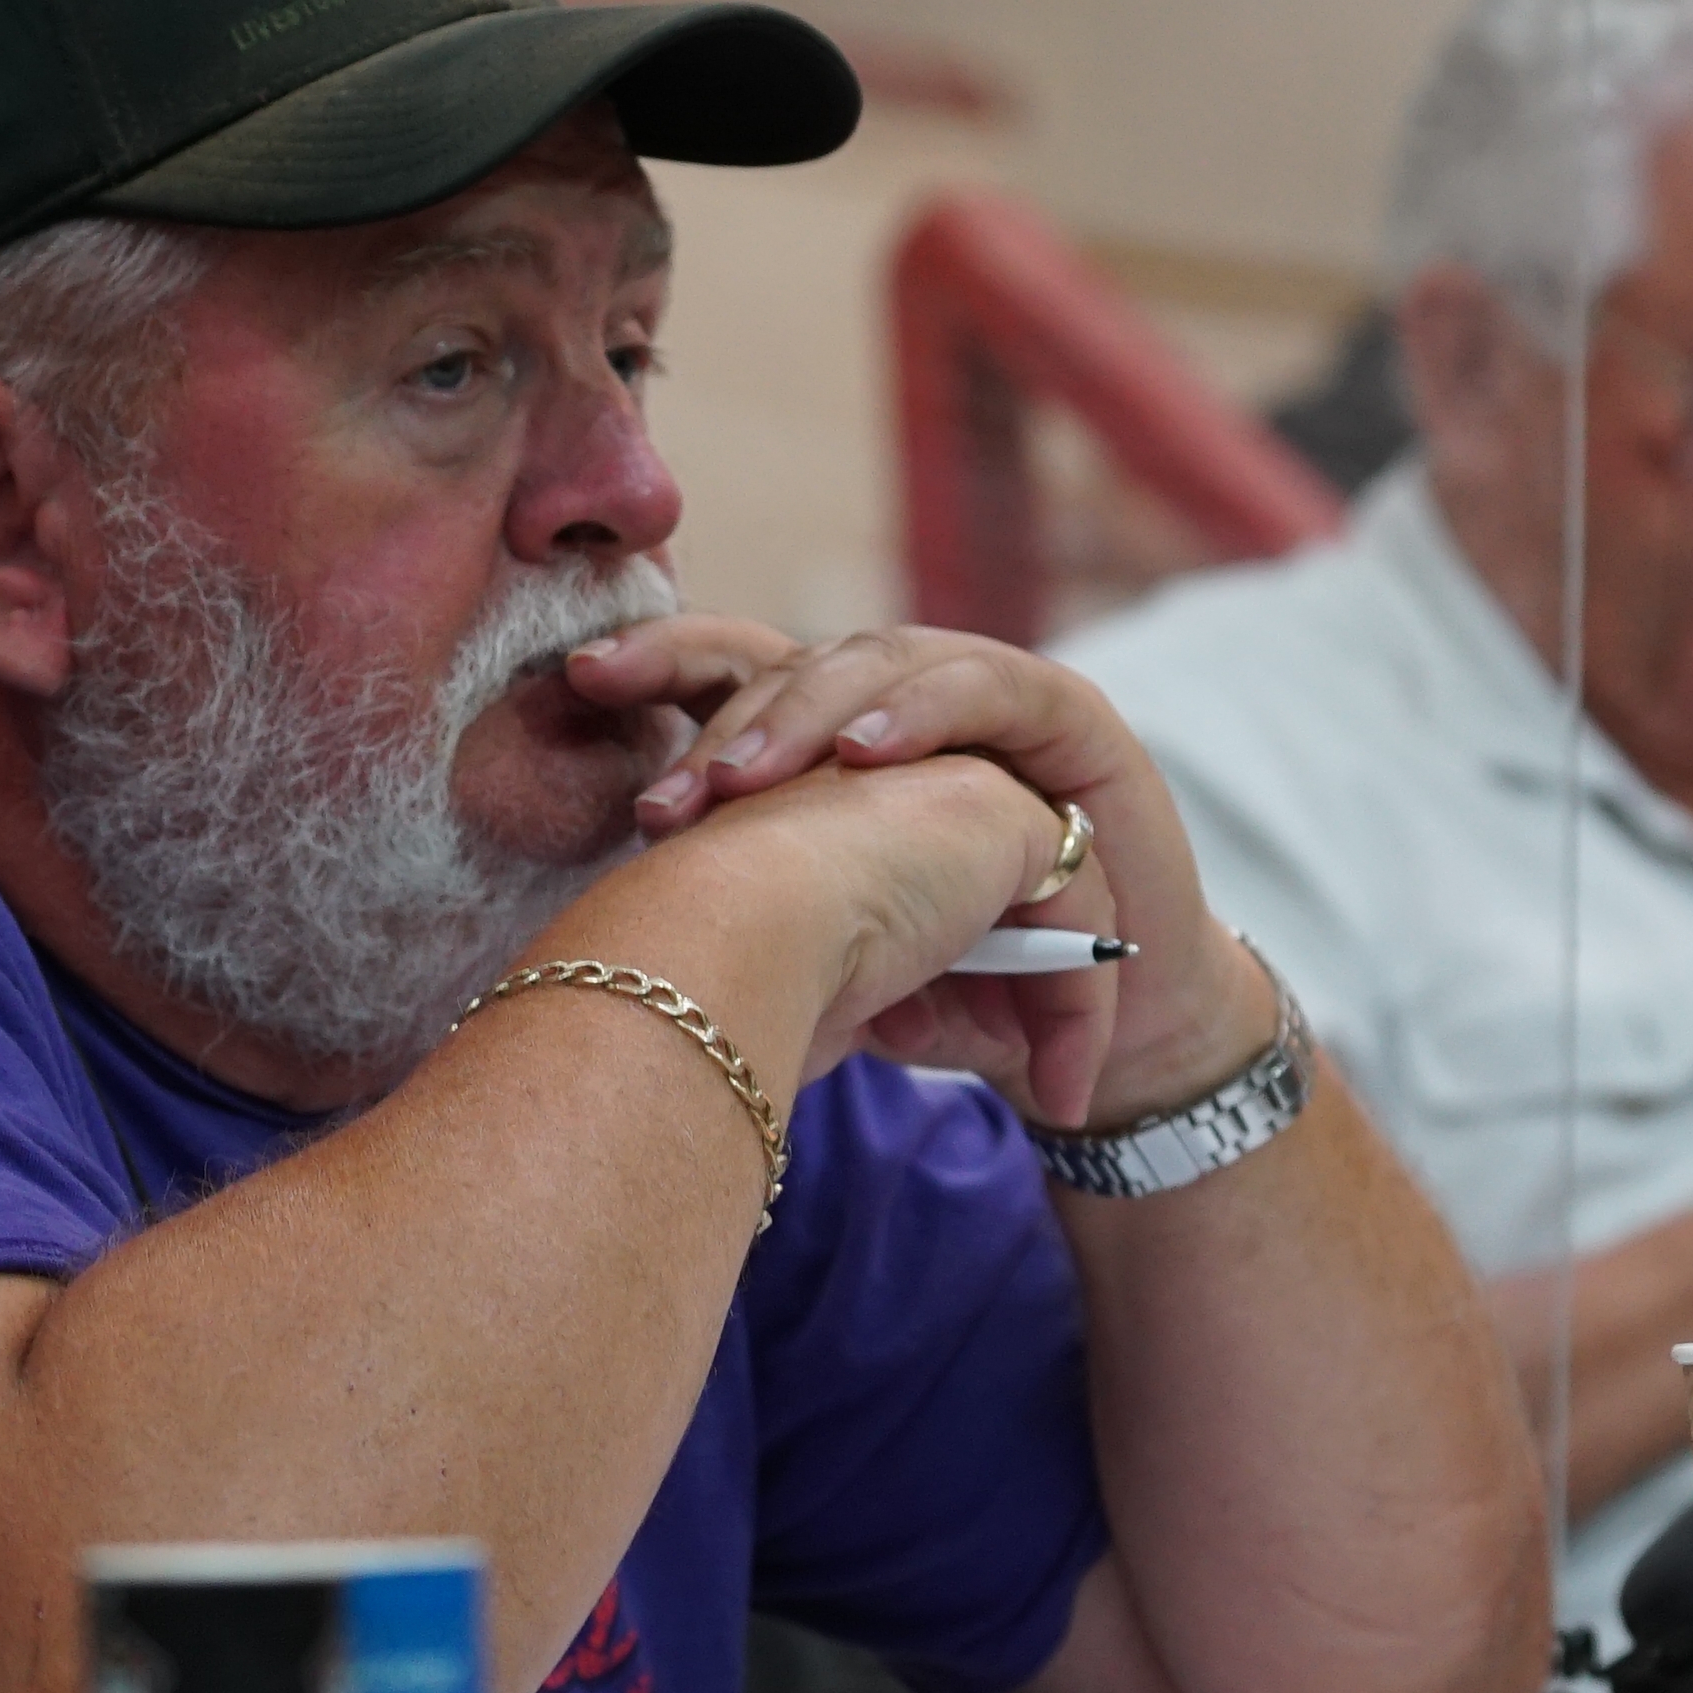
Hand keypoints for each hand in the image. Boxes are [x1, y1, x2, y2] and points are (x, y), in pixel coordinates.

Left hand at [566, 618, 1271, 1129]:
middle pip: (794, 656)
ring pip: (883, 659)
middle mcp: (903, 704)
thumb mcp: (847, 960)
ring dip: (813, 715)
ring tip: (749, 778)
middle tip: (667, 792)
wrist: (1113, 1036)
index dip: (662, 669)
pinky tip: (871, 755)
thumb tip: (636, 925)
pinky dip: (926, 713)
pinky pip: (991, 688)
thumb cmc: (970, 992)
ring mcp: (986, 696)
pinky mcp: (1068, 716)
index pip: (734, 675)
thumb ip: (775, 922)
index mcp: (836, 746)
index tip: (579, 685)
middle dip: (722, 715)